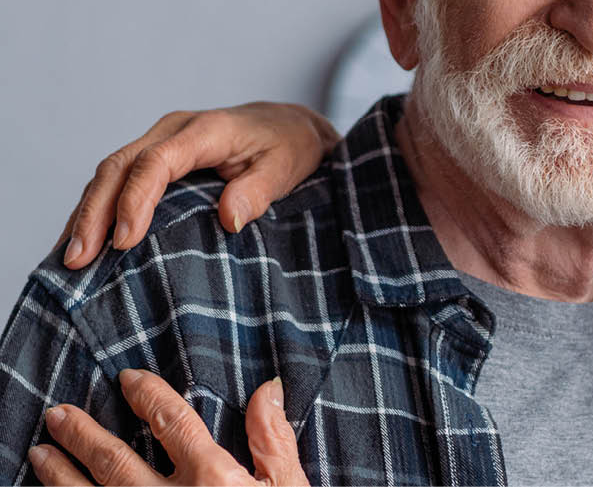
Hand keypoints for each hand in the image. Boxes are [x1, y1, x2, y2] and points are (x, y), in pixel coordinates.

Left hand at [28, 369, 308, 485]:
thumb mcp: (287, 485)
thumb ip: (273, 438)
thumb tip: (269, 388)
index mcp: (212, 476)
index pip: (171, 422)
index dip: (147, 395)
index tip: (127, 379)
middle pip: (116, 460)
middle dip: (83, 435)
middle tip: (59, 415)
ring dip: (61, 474)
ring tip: (41, 453)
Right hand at [59, 103, 338, 267]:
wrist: (291, 124)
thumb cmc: (290, 145)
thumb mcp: (287, 166)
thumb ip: (259, 191)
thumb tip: (228, 218)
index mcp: (205, 131)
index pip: (156, 163)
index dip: (136, 201)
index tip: (124, 242)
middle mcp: (174, 130)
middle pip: (119, 166)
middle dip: (94, 213)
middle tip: (78, 259)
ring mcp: (161, 140)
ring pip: (110, 172)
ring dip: (87, 213)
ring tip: (69, 258)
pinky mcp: (157, 155)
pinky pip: (119, 179)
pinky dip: (98, 208)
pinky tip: (83, 239)